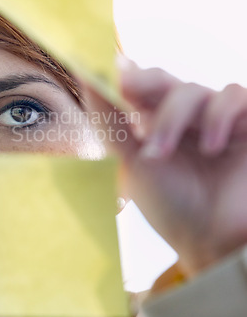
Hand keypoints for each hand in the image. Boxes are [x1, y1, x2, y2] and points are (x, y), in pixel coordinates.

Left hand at [84, 59, 246, 277]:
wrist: (209, 241)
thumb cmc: (169, 204)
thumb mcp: (132, 161)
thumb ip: (111, 120)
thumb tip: (85, 77)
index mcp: (154, 121)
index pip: (141, 83)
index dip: (129, 75)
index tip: (115, 78)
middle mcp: (184, 116)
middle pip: (163, 79)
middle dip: (145, 85)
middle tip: (127, 93)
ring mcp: (215, 118)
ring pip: (194, 89)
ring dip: (173, 116)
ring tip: (161, 152)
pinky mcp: (246, 125)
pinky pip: (235, 96)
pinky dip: (219, 114)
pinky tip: (210, 146)